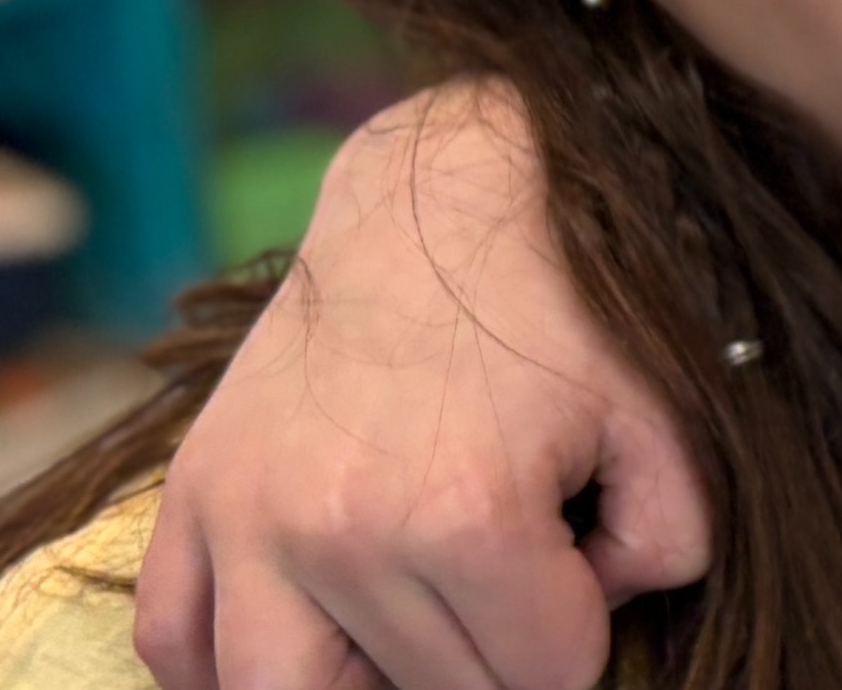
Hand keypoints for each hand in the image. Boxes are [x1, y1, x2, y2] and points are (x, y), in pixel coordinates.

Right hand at [138, 82, 707, 689]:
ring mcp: (247, 520)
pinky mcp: (192, 495)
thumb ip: (668, 546)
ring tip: (413, 639)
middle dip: (494, 656)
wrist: (436, 201)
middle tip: (512, 593)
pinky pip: (174, 641)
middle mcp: (338, 534)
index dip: (581, 640)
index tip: (581, 577)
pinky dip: (224, 670)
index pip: (546, 673)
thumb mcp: (662, 421)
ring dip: (365, 682)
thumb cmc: (560, 308)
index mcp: (465, 518)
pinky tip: (302, 646)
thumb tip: (600, 611)